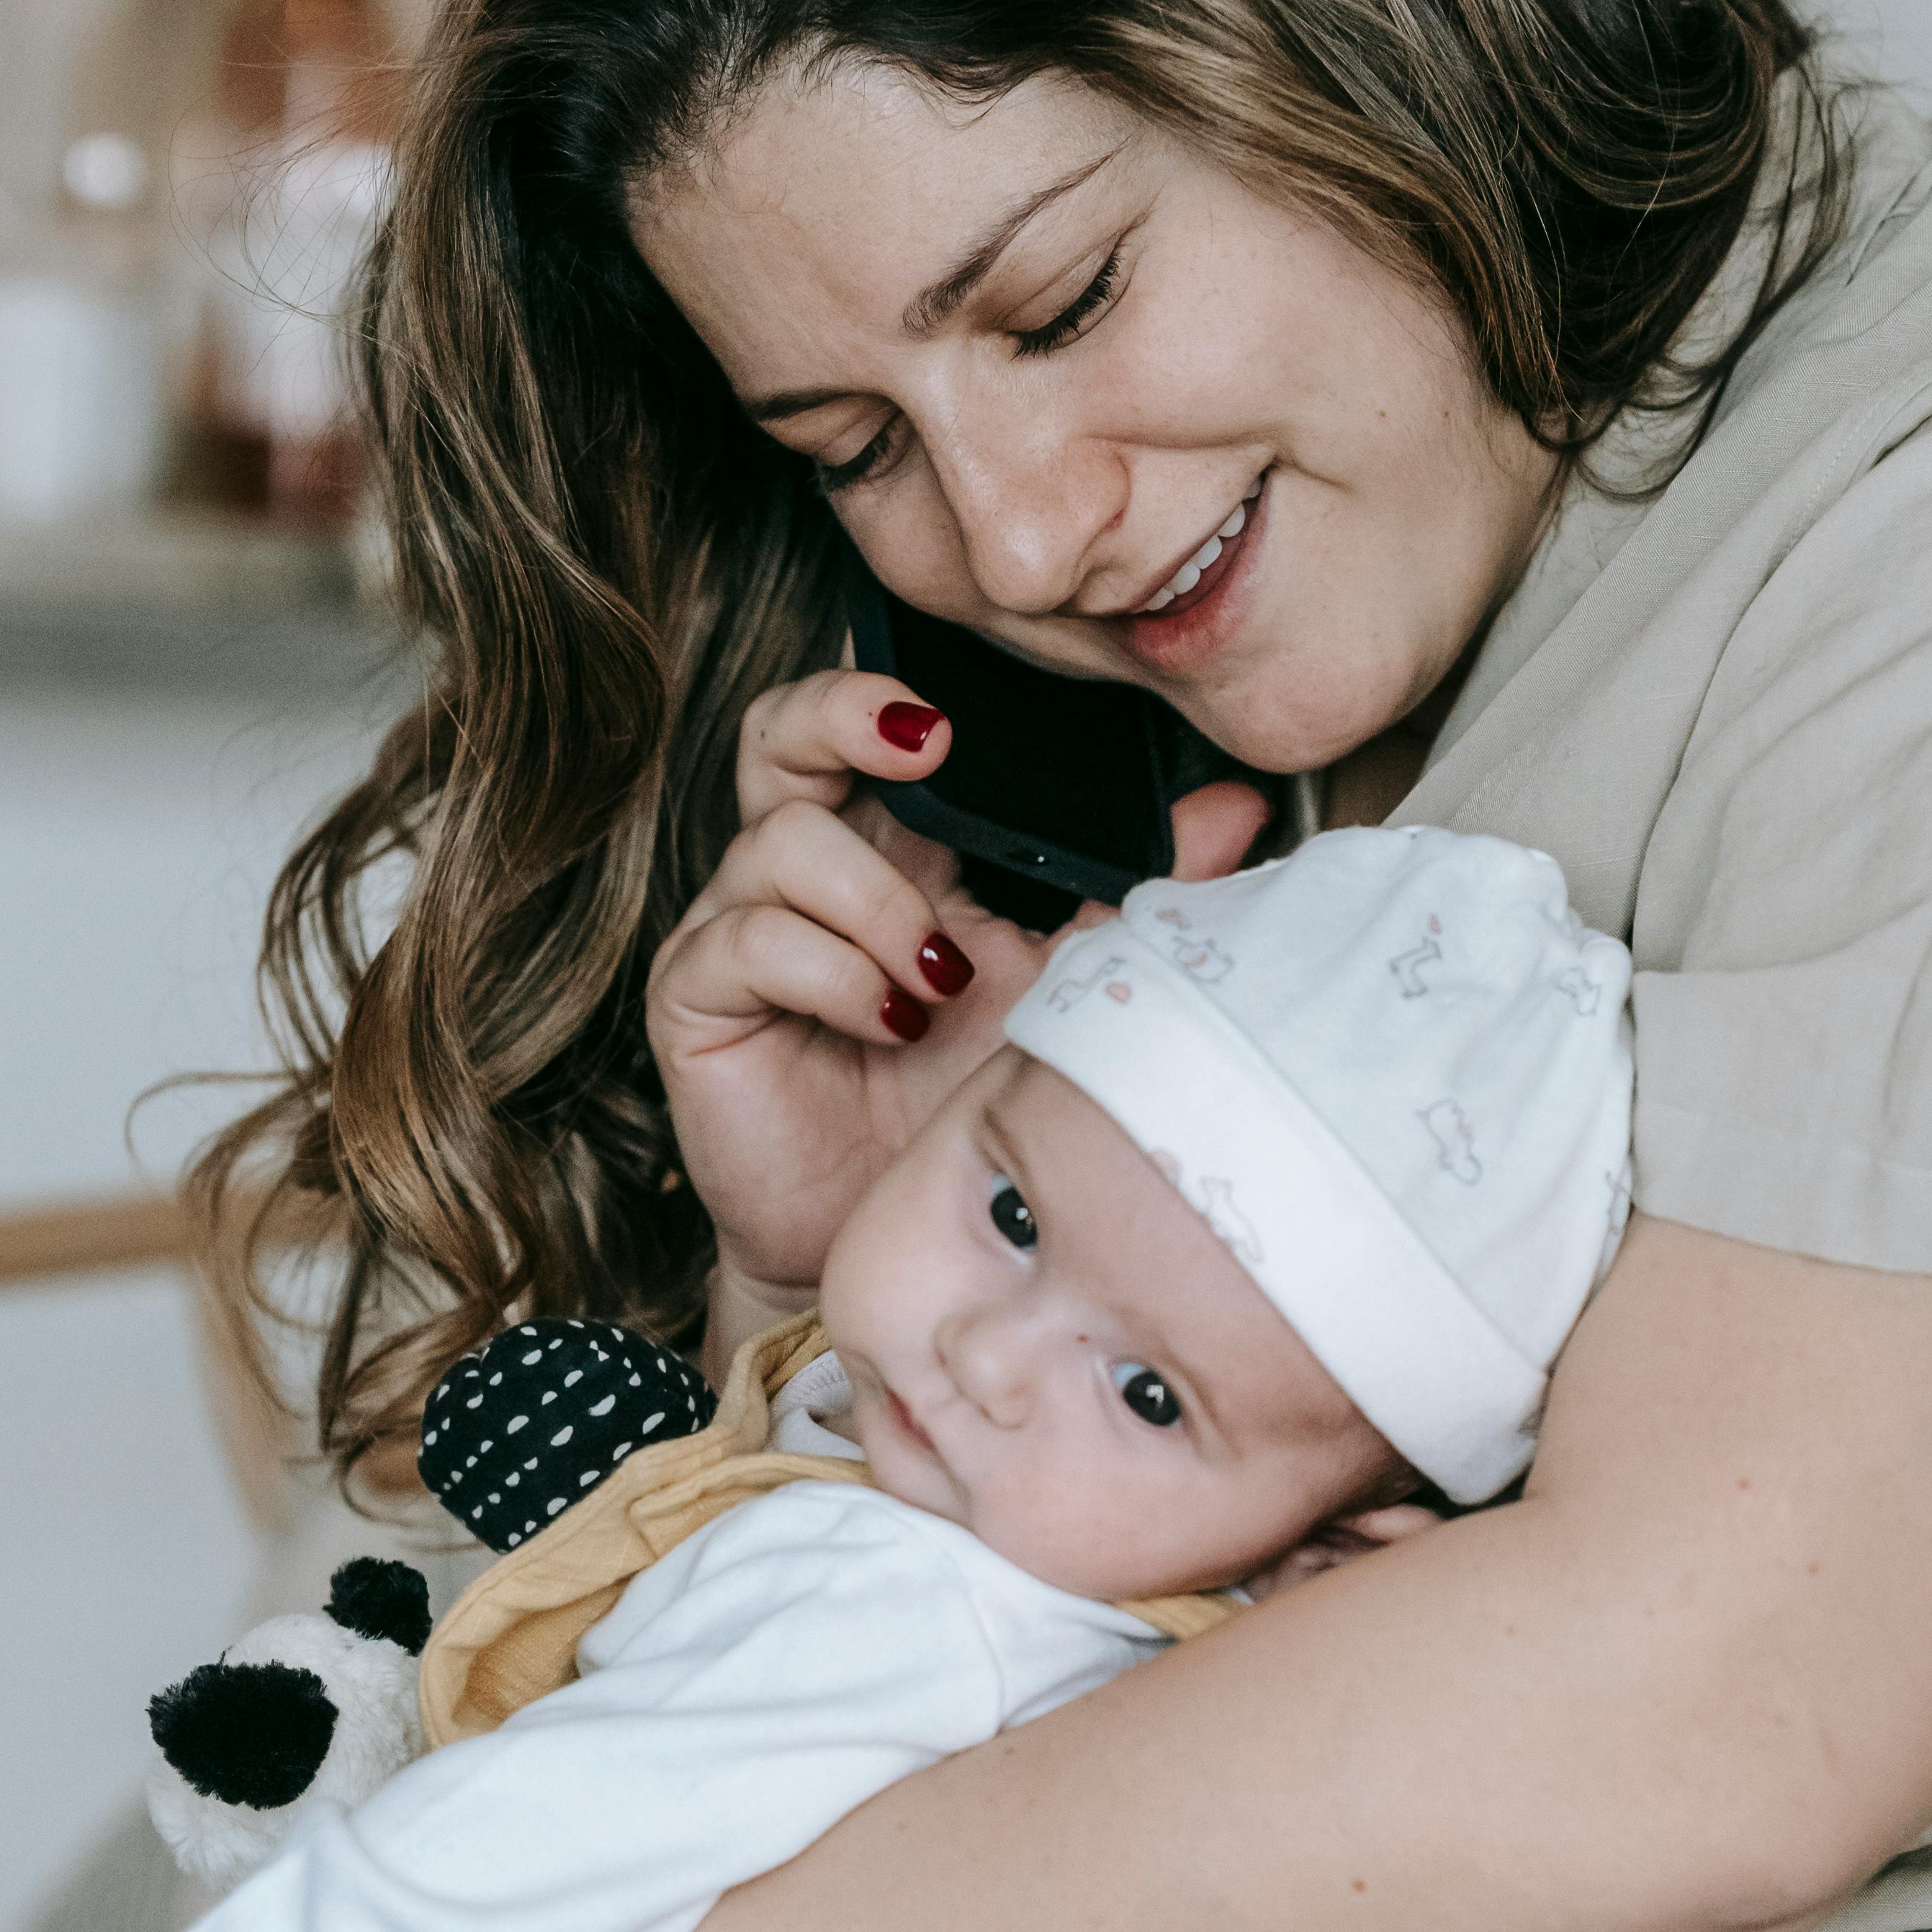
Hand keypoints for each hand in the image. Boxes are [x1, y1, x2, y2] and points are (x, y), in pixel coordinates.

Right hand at [648, 667, 1267, 1319]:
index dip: (891, 695)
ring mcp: (740, 928)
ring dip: (878, 900)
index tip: (963, 711)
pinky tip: (889, 1021)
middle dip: (842, 714)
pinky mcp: (697, 997)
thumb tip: (1235, 805)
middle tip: (925, 743)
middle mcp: (804, 873)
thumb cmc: (962, 1104)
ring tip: (939, 979)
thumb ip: (1133, 894)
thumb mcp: (1064, 985)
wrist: (896, 1236)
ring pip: (781, 841)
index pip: (865, 729)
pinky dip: (834, 972)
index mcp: (889, 849)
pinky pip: (752, 939)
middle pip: (778, 734)